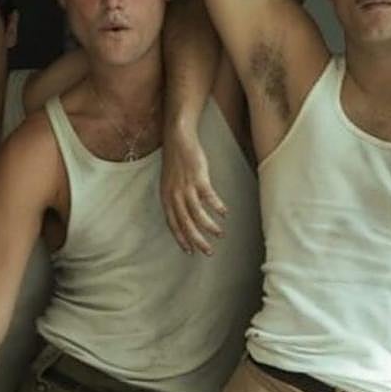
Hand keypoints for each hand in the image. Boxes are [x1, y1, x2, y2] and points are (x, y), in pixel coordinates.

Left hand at [160, 126, 225, 254]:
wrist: (177, 140)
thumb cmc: (175, 161)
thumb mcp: (169, 183)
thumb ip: (175, 199)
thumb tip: (184, 215)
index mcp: (166, 198)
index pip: (172, 224)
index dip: (181, 239)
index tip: (189, 251)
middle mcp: (174, 196)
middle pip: (185, 224)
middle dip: (197, 240)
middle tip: (208, 251)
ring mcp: (186, 188)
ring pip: (197, 214)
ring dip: (209, 227)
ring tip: (220, 234)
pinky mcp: (198, 178)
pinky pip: (209, 198)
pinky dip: (217, 207)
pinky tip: (224, 213)